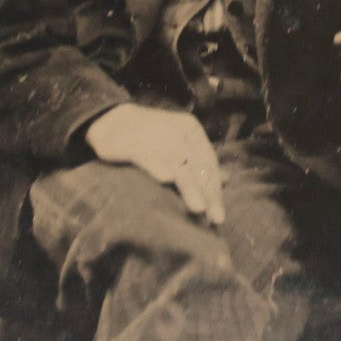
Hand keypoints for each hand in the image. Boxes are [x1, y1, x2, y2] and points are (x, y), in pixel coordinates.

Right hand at [85, 103, 224, 224]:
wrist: (111, 121)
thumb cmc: (149, 138)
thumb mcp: (179, 145)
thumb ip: (199, 162)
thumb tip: (228, 179)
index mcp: (191, 130)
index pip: (209, 162)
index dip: (215, 190)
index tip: (219, 217)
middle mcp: (177, 131)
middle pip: (198, 165)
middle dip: (209, 194)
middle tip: (216, 219)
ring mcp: (156, 135)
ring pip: (179, 164)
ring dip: (190, 187)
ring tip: (198, 208)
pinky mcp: (133, 143)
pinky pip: (149, 158)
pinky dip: (158, 168)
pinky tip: (167, 181)